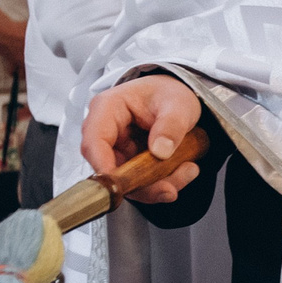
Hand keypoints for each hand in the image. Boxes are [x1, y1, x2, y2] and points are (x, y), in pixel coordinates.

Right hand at [81, 76, 204, 203]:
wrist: (174, 97)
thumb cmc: (168, 93)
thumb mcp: (178, 104)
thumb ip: (172, 125)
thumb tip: (160, 151)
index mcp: (107, 107)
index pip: (94, 142)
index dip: (104, 166)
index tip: (124, 184)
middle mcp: (105, 132)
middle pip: (109, 168)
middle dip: (140, 184)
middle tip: (170, 188)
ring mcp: (115, 150)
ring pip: (126, 181)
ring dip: (155, 186)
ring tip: (187, 172)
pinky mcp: (126, 163)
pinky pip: (139, 183)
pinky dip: (160, 184)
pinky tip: (184, 171)